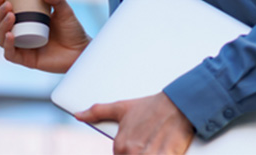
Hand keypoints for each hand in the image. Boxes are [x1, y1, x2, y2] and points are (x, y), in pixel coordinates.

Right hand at [0, 0, 90, 73]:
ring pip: (1, 38)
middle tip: (8, 5)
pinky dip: (7, 44)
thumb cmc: (72, 31)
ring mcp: (23, 47)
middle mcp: (21, 34)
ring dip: (2, 26)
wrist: (82, 51)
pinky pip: (10, 54)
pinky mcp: (26, 60)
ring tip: (11, 16)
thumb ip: (57, 0)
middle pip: (0, 24)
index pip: (6, 12)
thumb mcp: (65, 11)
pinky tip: (10, 35)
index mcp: (26, 20)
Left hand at [75, 93, 193, 154]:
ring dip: (147, 154)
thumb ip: (98, 112)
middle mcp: (131, 152)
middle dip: (139, 153)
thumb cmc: (151, 106)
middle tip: (147, 142)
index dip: (130, 153)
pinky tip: (162, 150)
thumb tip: (78, 114)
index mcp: (121, 144)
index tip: (139, 144)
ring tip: (153, 144)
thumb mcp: (122, 107)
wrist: (177, 104)